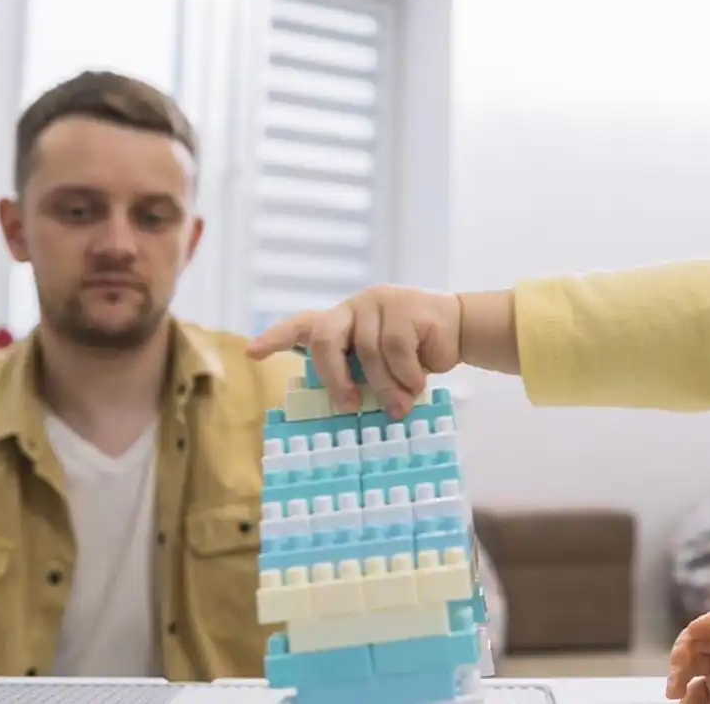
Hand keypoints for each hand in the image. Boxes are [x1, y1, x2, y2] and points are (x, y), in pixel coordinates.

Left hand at [245, 286, 462, 415]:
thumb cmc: (414, 356)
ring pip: (368, 351)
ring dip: (386, 386)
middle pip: (324, 338)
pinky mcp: (403, 305)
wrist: (458, 331)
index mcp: (341, 323)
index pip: (302, 325)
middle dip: (334, 377)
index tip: (251, 353)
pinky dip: (407, 374)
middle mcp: (353, 308)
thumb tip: (348, 408)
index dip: (275, 338)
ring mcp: (377, 302)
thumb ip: (360, 377)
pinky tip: (418, 381)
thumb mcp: (380, 368)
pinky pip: (396, 349)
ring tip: (401, 405)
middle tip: (349, 406)